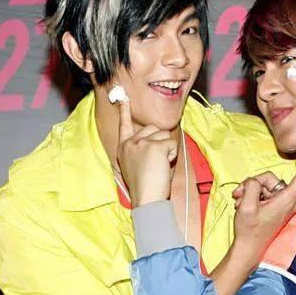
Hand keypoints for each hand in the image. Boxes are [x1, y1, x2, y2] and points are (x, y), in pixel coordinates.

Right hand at [115, 88, 177, 206]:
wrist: (146, 198)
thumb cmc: (145, 186)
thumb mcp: (136, 165)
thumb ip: (141, 150)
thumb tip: (157, 141)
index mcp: (124, 147)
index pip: (124, 124)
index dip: (124, 110)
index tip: (122, 96)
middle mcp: (130, 142)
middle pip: (153, 128)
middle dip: (161, 141)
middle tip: (157, 162)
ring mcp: (142, 143)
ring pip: (165, 135)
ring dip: (168, 149)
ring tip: (160, 166)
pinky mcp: (155, 146)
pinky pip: (172, 144)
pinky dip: (173, 156)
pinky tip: (164, 167)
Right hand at [231, 143, 295, 260]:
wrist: (248, 248)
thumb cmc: (249, 229)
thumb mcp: (247, 205)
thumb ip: (253, 186)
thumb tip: (255, 181)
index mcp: (286, 200)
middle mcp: (288, 202)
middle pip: (272, 179)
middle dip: (254, 183)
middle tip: (239, 194)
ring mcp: (283, 205)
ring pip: (266, 186)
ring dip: (251, 191)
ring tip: (240, 202)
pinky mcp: (277, 208)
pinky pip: (265, 193)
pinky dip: (253, 196)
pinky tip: (244, 204)